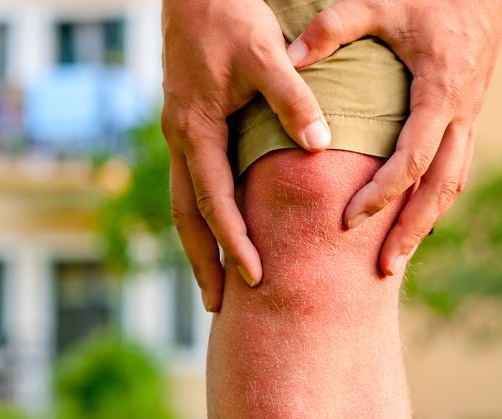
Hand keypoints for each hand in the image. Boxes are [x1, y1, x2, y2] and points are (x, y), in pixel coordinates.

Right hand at [161, 0, 330, 310]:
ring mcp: (181, 134)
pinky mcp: (190, 125)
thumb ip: (293, 101)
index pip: (215, 202)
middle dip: (203, 263)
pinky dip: (205, 216)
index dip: (234, 244)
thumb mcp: (266, 55)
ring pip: (185, 203)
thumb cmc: (230, 18)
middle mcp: (181, 139)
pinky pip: (193, 183)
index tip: (253, 280)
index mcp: (197, 130)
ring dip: (199, 246)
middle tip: (217, 308)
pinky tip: (221, 229)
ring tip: (215, 284)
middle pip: (188, 217)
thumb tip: (320, 146)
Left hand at [287, 0, 501, 274]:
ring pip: (453, 185)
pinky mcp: (468, 118)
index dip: (381, 193)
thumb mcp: (382, 2)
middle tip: (385, 269)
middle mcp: (461, 115)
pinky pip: (456, 170)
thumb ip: (334, 28)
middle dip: (413, 231)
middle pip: (442, 189)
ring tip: (398, 257)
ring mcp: (469, 119)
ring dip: (427, 223)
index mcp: (440, 94)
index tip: (349, 220)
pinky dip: (434, 199)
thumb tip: (288, 59)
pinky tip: (412, 218)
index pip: (412, 159)